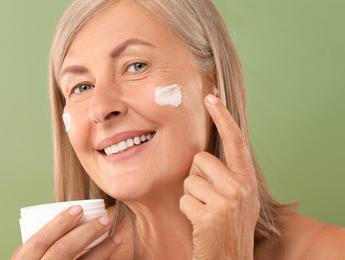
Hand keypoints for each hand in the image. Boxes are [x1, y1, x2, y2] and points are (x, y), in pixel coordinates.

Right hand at [11, 205, 121, 259]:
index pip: (38, 242)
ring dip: (102, 251)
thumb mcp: (30, 259)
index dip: (59, 223)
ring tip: (117, 238)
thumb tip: (73, 218)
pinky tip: (112, 258)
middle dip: (86, 232)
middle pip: (62, 251)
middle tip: (105, 220)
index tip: (79, 208)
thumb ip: (41, 246)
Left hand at [180, 94, 259, 259]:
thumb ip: (227, 174)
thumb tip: (204, 153)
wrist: (230, 259)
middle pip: (200, 159)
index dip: (223, 117)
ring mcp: (227, 201)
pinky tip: (200, 223)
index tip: (211, 97)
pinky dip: (187, 211)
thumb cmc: (228, 226)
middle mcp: (241, 187)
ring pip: (189, 180)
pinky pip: (184, 199)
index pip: (235, 141)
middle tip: (208, 198)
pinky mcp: (211, 216)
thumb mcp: (237, 197)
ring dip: (191, 196)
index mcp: (247, 179)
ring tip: (205, 211)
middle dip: (197, 176)